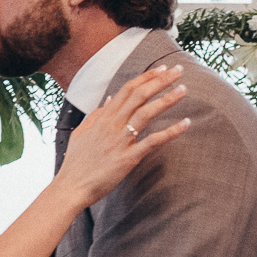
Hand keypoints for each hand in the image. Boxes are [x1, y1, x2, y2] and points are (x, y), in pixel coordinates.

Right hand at [57, 65, 188, 207]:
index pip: (127, 89)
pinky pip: (152, 141)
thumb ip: (96, 115)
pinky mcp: (128, 158)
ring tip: (183, 89)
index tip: (162, 69)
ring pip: (146, 113)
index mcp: (103, 118)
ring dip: (167, 99)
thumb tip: (110, 99)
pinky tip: (185, 123)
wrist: (71, 187)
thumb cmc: (75, 163)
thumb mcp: (81, 133)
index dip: (146, 77)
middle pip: (139, 95)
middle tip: (179, 70)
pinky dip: (171, 132)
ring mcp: (121, 141)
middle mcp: (112, 125)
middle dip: (160, 80)